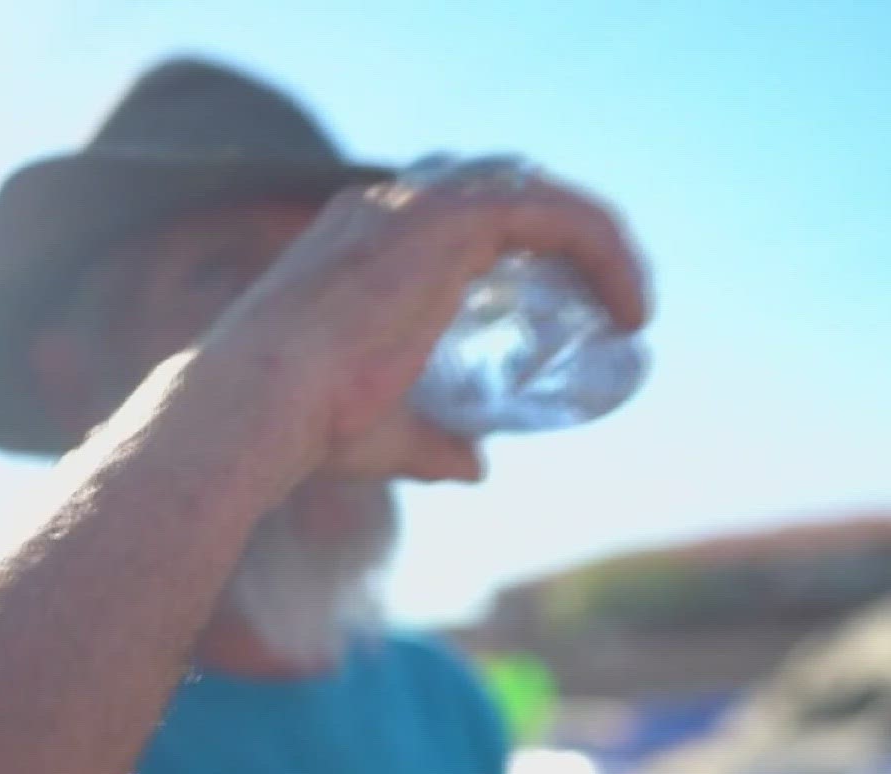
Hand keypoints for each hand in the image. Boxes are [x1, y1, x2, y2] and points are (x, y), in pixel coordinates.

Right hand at [187, 161, 651, 488]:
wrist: (257, 408)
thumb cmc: (302, 427)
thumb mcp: (384, 431)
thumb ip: (433, 443)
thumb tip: (474, 468)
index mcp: (364, 238)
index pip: (465, 212)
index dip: (527, 245)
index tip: (572, 307)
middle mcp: (388, 207)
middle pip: (507, 189)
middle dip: (568, 237)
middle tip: (611, 302)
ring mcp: (416, 206)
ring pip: (539, 194)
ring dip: (599, 242)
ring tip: (632, 306)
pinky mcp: (446, 223)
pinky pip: (554, 216)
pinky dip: (603, 251)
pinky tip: (631, 307)